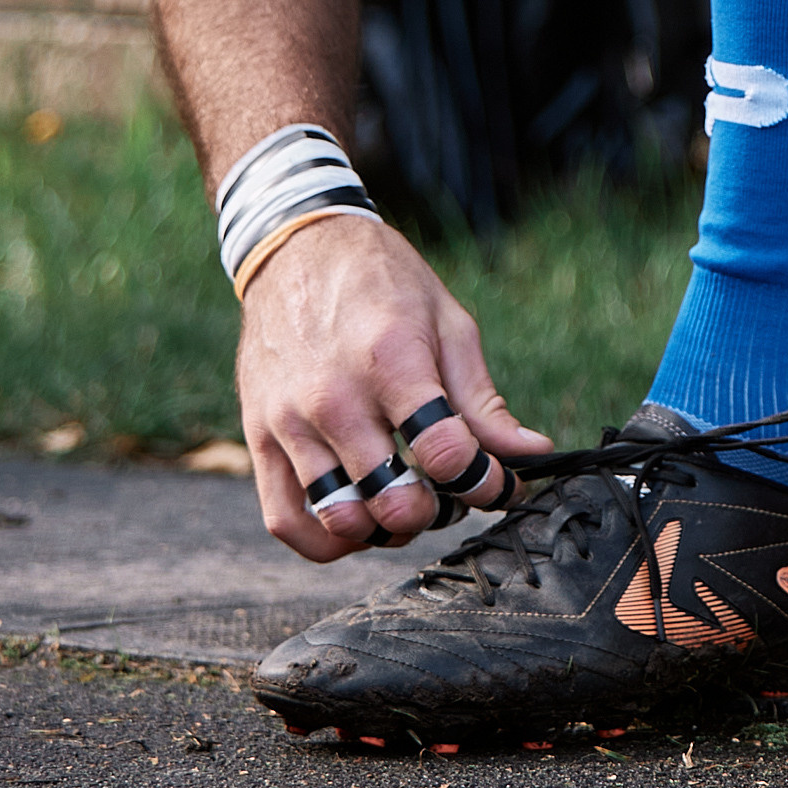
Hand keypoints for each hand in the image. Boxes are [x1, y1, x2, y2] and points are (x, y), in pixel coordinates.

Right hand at [235, 211, 554, 561]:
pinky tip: (357, 524)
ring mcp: (290, 420)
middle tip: (450, 495)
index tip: (498, 483)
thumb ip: (482, 399)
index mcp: (391, 359)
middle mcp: (335, 396)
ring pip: (341, 518)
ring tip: (405, 508)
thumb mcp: (447, 322)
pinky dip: (324, 541)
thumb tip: (528, 454)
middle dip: (437, 512)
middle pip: (393, 500)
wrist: (297, 246)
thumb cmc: (382, 281)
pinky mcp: (258, 435)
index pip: (445, 453)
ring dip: (384, 532)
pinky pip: (285, 519)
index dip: (485, 483)